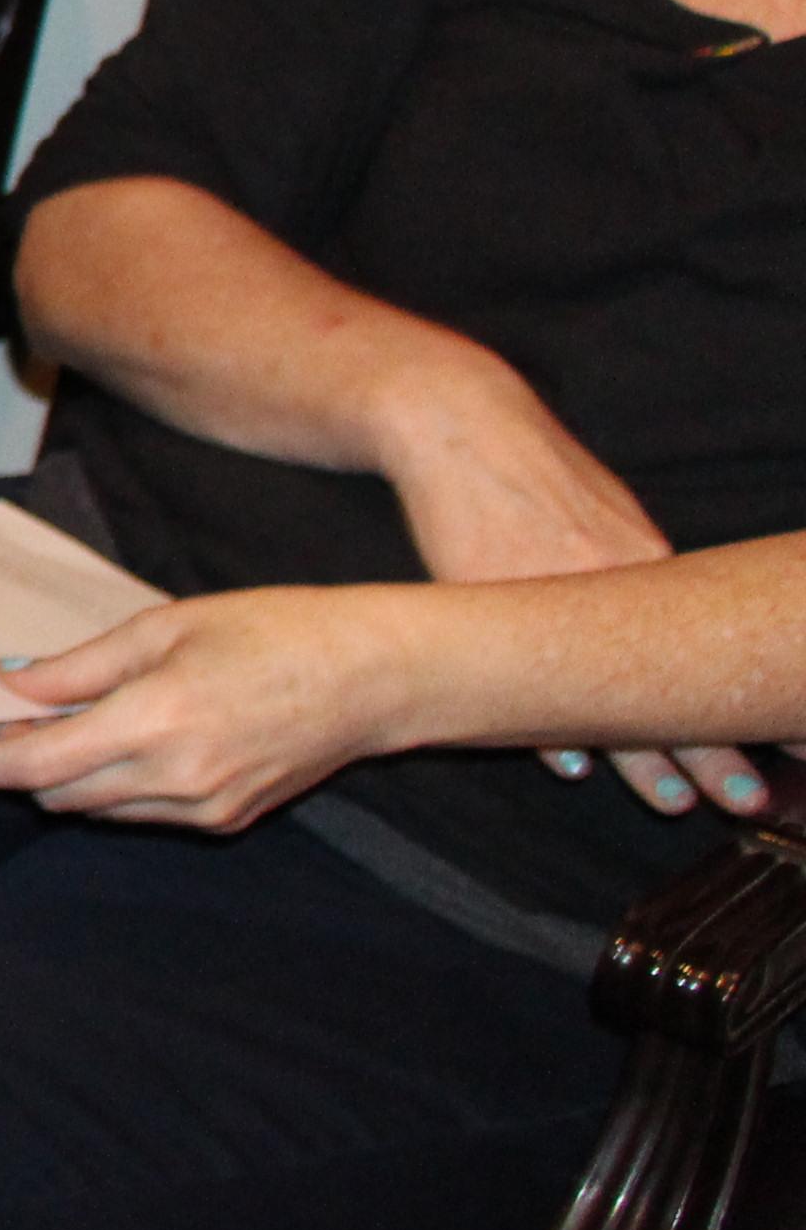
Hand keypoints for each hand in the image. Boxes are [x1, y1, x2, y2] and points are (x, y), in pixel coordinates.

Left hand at [0, 585, 416, 831]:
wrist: (373, 676)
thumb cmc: (273, 633)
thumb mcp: (163, 628)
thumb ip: (79, 665)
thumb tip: (12, 684)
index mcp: (152, 724)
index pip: (33, 766)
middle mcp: (174, 780)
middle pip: (57, 795)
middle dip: (17, 765)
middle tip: (3, 722)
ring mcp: (204, 809)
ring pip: (97, 809)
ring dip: (64, 778)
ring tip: (65, 725)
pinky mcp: (227, 820)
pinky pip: (144, 814)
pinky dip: (114, 786)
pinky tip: (124, 742)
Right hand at [365, 355, 766, 811]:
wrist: (458, 427)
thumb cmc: (538, 477)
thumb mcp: (610, 516)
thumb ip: (640, 572)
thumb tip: (677, 626)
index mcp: (645, 566)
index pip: (710, 652)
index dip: (751, 704)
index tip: (795, 749)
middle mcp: (610, 585)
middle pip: (672, 684)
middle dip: (716, 750)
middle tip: (748, 798)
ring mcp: (547, 595)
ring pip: (606, 694)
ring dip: (645, 758)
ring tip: (677, 802)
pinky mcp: (485, 598)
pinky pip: (524, 679)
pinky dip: (545, 727)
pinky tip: (571, 764)